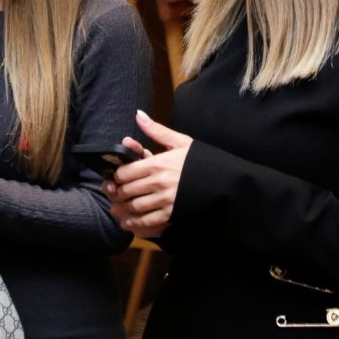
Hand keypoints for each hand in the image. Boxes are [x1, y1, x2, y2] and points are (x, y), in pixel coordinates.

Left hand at [105, 111, 191, 237]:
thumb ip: (156, 130)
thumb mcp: (180, 142)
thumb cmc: (201, 161)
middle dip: (117, 193)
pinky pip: (148, 222)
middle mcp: (159, 183)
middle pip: (127, 191)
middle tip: (113, 193)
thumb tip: (138, 114)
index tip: (116, 177)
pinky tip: (131, 221)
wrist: (224, 181)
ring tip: (119, 207)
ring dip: (123, 209)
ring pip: (135, 207)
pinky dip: (136, 223)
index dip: (116, 176)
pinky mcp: (173, 214)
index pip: (125, 172)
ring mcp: (166, 200)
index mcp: (158, 164)